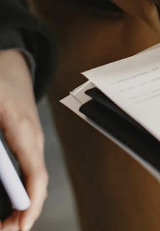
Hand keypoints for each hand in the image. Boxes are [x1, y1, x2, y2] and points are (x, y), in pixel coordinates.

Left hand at [0, 49, 46, 230]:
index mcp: (23, 128)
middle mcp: (32, 138)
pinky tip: (9, 207)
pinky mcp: (24, 141)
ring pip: (34, 180)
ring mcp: (31, 140)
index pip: (34, 171)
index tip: (21, 222)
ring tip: (8, 227)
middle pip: (36, 182)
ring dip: (24, 207)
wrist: (10, 60)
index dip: (30, 200)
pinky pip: (29, 172)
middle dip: (26, 213)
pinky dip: (22, 193)